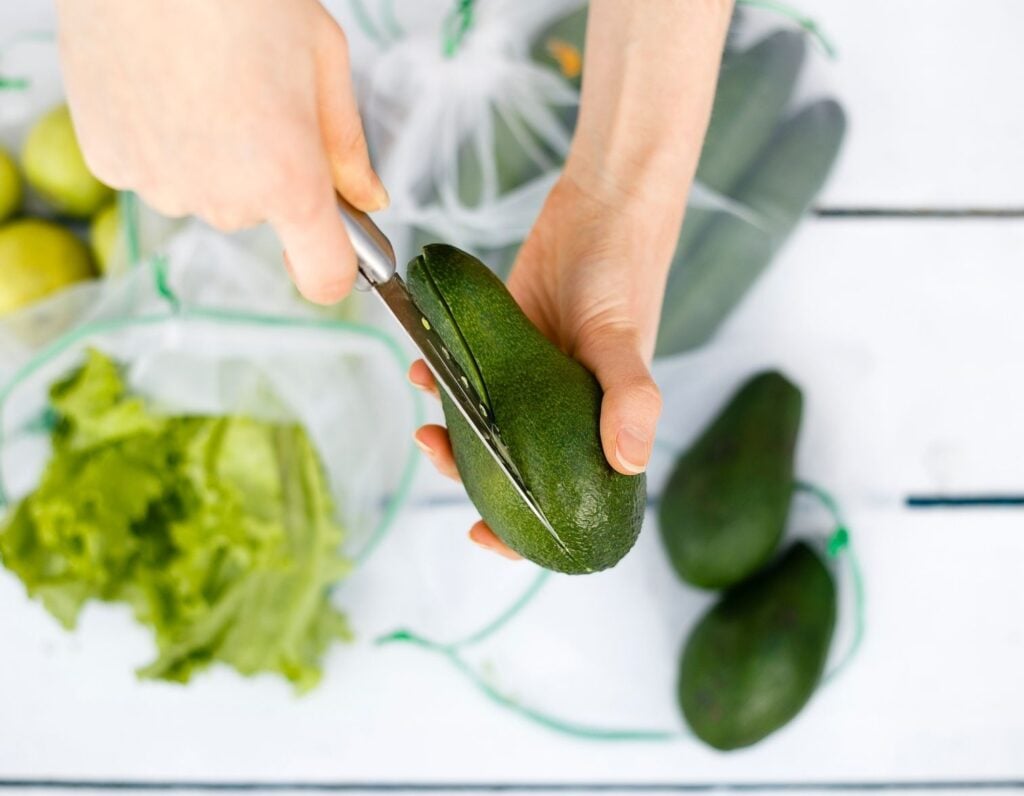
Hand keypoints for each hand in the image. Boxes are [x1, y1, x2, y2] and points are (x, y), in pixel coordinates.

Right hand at [55, 0, 385, 302]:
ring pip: (206, 192)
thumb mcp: (323, 59)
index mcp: (288, 178)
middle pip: (262, 214)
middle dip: (269, 170)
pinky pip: (155, 171)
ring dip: (212, 156)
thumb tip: (366, 199)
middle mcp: (223, 199)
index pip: (324, 276)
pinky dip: (163, 141)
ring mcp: (160, 185)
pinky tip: (162, 86)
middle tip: (257, 98)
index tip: (339, 250)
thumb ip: (346, 146)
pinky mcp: (110, 163)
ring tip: (203, 81)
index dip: (337, 268)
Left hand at [410, 171, 682, 558]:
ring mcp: (529, 383)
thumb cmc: (622, 275)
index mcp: (598, 429)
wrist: (599, 210)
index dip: (527, 532)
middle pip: (510, 469)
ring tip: (425, 410)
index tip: (483, 538)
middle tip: (434, 450)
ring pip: (481, 427)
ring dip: (447, 427)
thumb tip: (629, 464)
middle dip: (467, 474)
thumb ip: (631, 400)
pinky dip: (442, 377)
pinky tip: (425, 363)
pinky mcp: (502, 348)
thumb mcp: (625, 341)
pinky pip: (466, 377)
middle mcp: (562, 414)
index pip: (568, 501)